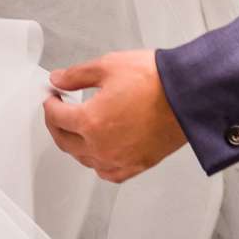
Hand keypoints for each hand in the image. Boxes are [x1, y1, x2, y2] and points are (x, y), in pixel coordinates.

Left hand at [41, 50, 187, 182]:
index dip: (50, 103)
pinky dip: (98, 162)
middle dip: (56, 124)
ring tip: (77, 127)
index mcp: (90, 121)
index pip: (56, 116)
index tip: (52, 95)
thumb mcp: (108, 66)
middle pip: (64, 141)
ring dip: (74, 143)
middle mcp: (101, 146)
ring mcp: (119, 159)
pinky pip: (107, 172)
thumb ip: (77, 76)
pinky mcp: (137, 165)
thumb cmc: (156, 80)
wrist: (189, 95)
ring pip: (84, 159)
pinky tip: (98, 152)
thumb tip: (58, 80)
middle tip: (57, 110)